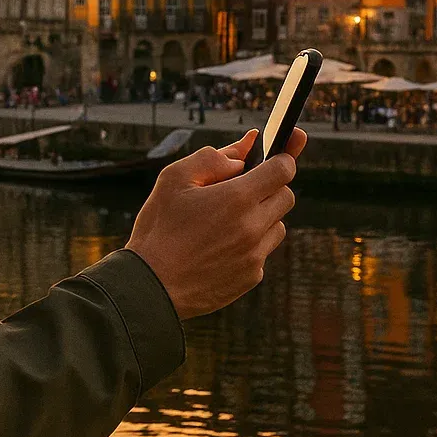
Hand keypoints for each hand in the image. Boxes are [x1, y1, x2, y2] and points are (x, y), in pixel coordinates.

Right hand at [125, 128, 305, 318]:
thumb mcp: (174, 180)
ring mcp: (255, 255)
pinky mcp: (251, 277)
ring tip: (226, 222)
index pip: (283, 168)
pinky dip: (250, 245)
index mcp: (237, 198)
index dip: (281, 158)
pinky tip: (220, 247)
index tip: (275, 157)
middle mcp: (253, 226)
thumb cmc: (159, 228)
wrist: (150, 286)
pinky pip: (262, 252)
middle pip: (286, 196)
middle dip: (270, 188)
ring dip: (262, 218)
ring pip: (277, 226)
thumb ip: (212, 158)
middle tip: (242, 190)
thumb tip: (244, 150)